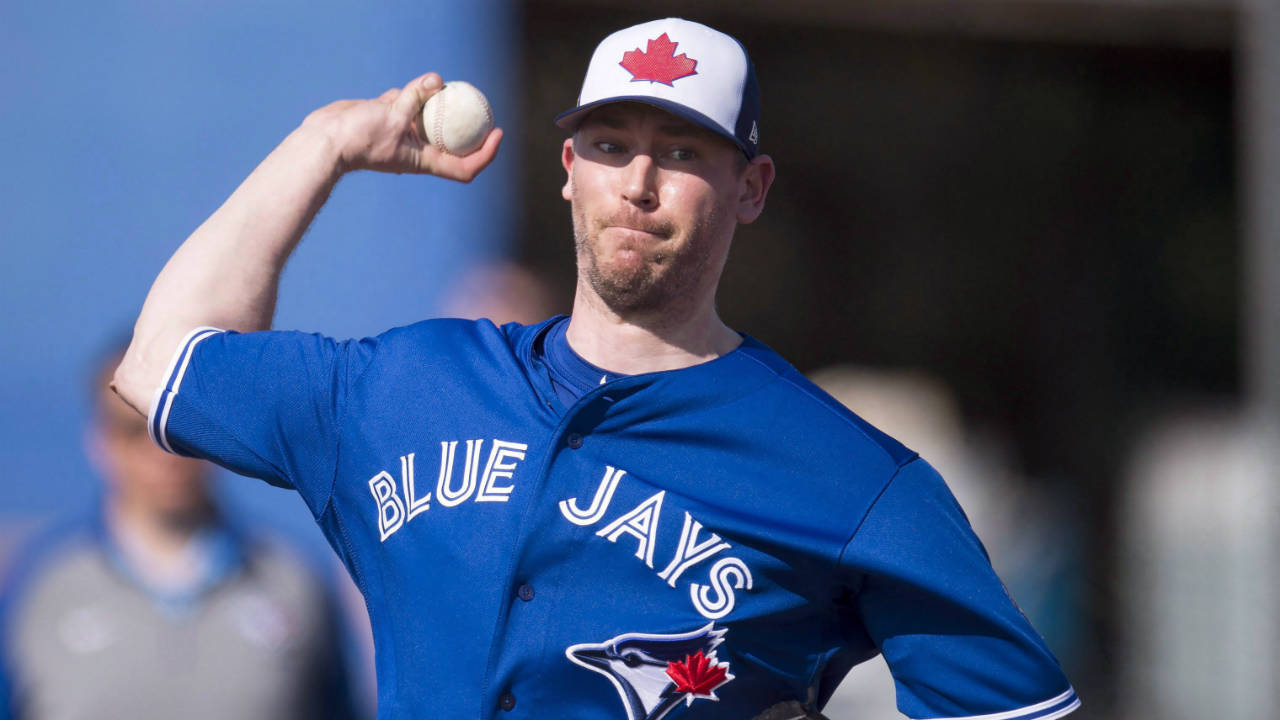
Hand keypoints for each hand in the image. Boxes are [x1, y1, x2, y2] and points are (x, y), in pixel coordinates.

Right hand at [303, 73, 502, 182]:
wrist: (325, 139)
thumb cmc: (359, 137)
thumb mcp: (392, 114)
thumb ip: (415, 97)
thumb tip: (437, 79)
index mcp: (424, 161)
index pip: (464, 167)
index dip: (486, 154)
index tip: (498, 133)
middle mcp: (416, 151)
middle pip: (451, 141)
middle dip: (467, 124)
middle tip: (481, 102)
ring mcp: (401, 136)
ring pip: (427, 118)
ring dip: (434, 104)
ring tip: (443, 86)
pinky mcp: (387, 121)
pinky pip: (404, 105)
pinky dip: (406, 95)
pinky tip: (403, 88)